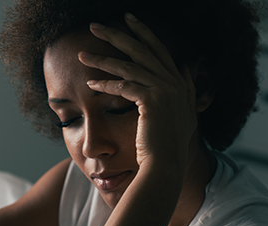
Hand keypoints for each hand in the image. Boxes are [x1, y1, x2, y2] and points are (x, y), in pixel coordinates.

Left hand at [78, 13, 197, 171]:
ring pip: (127, 66)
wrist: (166, 165)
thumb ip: (185, 90)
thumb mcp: (184, 115)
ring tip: (82, 55)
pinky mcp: (152, 101)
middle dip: (116, 34)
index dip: (143, 32)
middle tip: (95, 25)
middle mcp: (174, 82)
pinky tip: (90, 85)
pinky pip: (123, 86)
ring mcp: (165, 90)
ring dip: (101, 60)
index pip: (159, 49)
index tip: (128, 19)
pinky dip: (105, 85)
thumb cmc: (167, 146)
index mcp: (179, 82)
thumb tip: (185, 68)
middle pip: (141, 49)